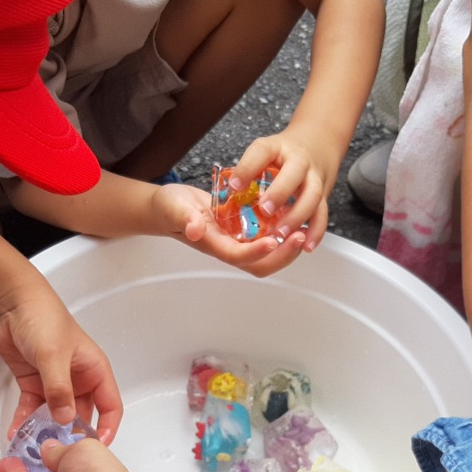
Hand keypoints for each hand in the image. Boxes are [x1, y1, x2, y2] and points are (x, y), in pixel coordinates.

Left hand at [0, 282, 122, 442]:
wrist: (11, 302)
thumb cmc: (43, 317)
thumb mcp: (54, 356)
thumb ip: (59, 389)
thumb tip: (64, 418)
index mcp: (94, 371)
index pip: (110, 406)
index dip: (107, 428)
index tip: (97, 447)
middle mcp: (78, 379)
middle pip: (81, 415)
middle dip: (71, 435)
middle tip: (62, 454)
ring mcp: (56, 382)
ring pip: (55, 415)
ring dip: (46, 432)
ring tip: (37, 448)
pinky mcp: (34, 383)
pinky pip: (33, 409)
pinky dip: (26, 422)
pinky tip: (18, 433)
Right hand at [0, 438, 143, 471]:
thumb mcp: (85, 448)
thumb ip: (64, 447)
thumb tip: (51, 448)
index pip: (85, 460)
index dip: (72, 448)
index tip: (57, 436)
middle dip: (51, 460)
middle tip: (36, 444)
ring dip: (28, 468)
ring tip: (17, 450)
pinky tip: (7, 465)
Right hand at [152, 182, 305, 277]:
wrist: (169, 208)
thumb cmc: (170, 208)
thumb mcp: (174, 207)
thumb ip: (184, 217)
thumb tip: (195, 229)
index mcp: (213, 244)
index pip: (238, 255)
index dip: (257, 251)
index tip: (274, 240)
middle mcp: (228, 248)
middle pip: (259, 265)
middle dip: (281, 256)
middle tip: (299, 235)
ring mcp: (237, 242)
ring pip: (267, 256)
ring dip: (286, 248)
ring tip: (302, 229)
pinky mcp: (242, 232)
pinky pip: (266, 239)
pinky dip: (282, 234)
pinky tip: (293, 218)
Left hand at [227, 127, 338, 252]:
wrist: (317, 144)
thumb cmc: (283, 155)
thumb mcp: (264, 154)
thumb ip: (249, 172)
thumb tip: (229, 196)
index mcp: (276, 148)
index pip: (262, 151)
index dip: (248, 168)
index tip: (235, 185)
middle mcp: (298, 160)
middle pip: (294, 172)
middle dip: (280, 192)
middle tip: (265, 210)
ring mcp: (314, 178)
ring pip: (312, 196)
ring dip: (297, 217)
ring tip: (281, 234)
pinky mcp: (323, 196)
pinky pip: (322, 215)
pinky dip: (315, 231)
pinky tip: (306, 246)